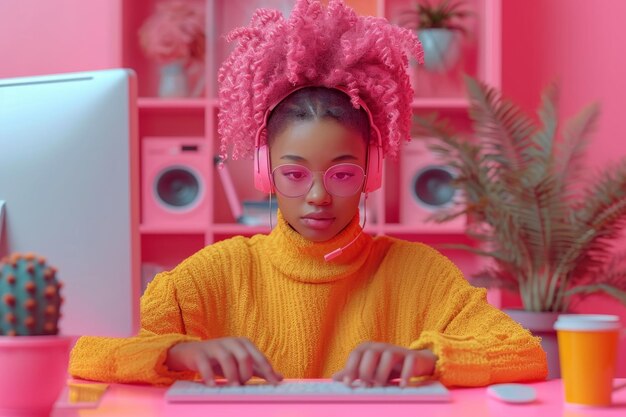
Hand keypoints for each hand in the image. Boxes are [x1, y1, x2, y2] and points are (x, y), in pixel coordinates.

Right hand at [165, 337, 282, 385]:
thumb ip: (259, 370)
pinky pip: (205, 363)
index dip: (267, 370)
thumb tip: (280, 378)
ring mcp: (215, 346)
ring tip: (232, 387)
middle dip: (246, 372)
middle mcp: (231, 342)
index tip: (274, 383)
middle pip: (244, 356)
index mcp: (244, 344)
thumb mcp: (240, 363)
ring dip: (231, 374)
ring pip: (226, 358)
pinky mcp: (200, 353)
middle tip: (243, 385)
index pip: (259, 357)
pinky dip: (209, 375)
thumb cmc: (221, 359)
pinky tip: (212, 385)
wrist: (192, 353)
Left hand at [332, 342, 436, 386]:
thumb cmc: (386, 367)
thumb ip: (353, 372)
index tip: (348, 383)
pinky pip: (410, 361)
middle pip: (371, 353)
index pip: (356, 354)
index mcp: (368, 349)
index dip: (350, 368)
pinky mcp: (412, 357)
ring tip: (380, 386)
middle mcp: (381, 347)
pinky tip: (402, 386)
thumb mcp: (369, 369)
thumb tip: (334, 378)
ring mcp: (397, 351)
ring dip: (383, 372)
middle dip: (366, 370)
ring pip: (389, 356)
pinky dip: (406, 374)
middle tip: (366, 385)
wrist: (414, 362)